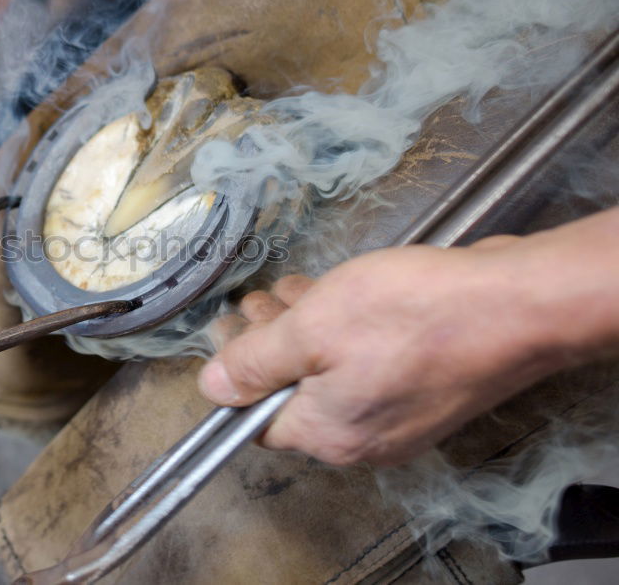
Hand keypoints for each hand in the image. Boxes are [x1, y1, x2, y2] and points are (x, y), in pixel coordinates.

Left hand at [198, 234, 581, 466]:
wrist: (517, 305)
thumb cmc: (413, 315)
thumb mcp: (311, 328)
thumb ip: (255, 362)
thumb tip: (212, 389)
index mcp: (329, 434)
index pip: (257, 421)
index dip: (235, 376)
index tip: (226, 334)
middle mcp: (365, 438)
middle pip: (294, 394)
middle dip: (267, 344)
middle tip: (252, 303)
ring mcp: (402, 417)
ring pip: (331, 373)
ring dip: (304, 330)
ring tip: (288, 291)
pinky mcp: (428, 390)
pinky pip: (368, 364)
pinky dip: (344, 332)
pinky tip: (337, 295)